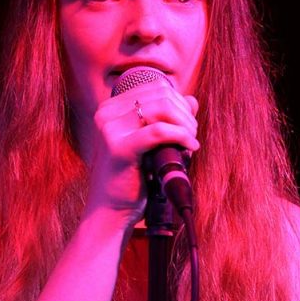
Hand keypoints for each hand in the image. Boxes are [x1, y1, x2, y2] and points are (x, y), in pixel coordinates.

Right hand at [85, 80, 198, 224]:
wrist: (110, 212)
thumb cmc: (131, 180)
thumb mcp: (151, 145)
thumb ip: (169, 119)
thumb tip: (192, 100)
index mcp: (111, 109)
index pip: (156, 87)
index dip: (180, 102)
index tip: (189, 124)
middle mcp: (107, 114)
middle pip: (161, 94)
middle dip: (185, 113)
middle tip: (192, 135)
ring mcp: (110, 130)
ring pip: (162, 108)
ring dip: (185, 124)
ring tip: (191, 142)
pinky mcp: (120, 148)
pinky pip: (159, 131)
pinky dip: (181, 136)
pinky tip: (191, 147)